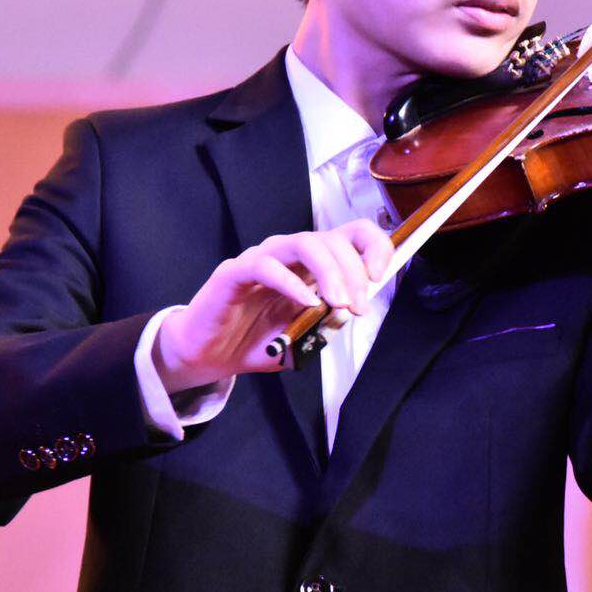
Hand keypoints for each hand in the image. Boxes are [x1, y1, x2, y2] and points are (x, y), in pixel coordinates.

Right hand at [154, 219, 395, 392]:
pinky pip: (265, 265)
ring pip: (303, 243)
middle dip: (353, 271)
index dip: (372, 246)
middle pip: (330, 238)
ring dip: (329, 272)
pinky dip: (291, 283)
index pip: (350, 235)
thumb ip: (328, 323)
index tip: (380, 276)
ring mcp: (261, 258)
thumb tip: (351, 312)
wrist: (211, 356)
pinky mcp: (234, 272)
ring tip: (338, 303)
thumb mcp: (306, 335)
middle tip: (359, 306)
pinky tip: (306, 303)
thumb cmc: (258, 340)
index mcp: (311, 264)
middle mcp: (288, 254)